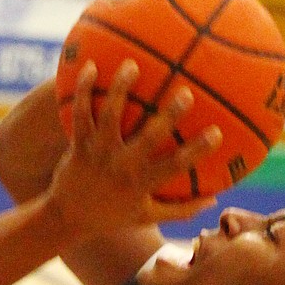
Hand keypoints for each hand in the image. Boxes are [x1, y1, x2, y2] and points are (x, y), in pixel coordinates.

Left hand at [46, 56, 220, 240]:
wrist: (67, 219)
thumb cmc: (111, 216)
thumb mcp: (146, 217)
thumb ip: (180, 210)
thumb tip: (215, 201)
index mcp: (140, 183)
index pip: (174, 166)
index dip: (196, 151)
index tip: (217, 133)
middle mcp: (121, 166)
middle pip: (147, 138)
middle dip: (168, 117)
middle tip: (187, 93)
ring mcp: (98, 153)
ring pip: (109, 117)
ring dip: (120, 90)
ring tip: (132, 64)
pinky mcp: (78, 145)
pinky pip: (80, 114)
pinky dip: (83, 90)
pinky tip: (91, 65)